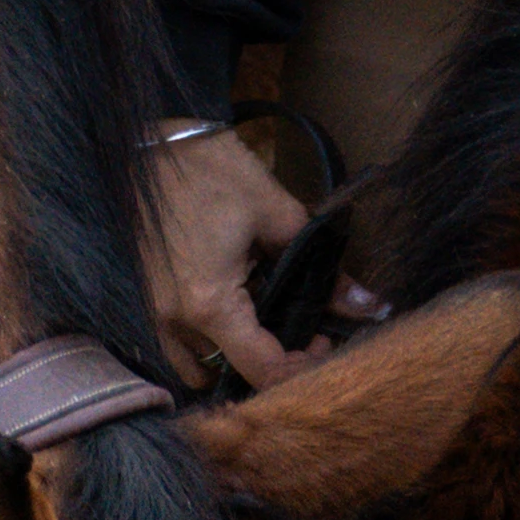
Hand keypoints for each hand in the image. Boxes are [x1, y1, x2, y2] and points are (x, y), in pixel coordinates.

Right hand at [139, 122, 381, 394]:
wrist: (158, 144)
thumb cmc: (217, 172)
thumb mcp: (279, 215)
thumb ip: (325, 271)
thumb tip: (372, 305)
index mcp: (210, 304)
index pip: (262, 370)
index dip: (302, 368)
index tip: (322, 340)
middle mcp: (176, 321)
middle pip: (231, 375)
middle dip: (270, 362)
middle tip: (299, 329)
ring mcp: (155, 314)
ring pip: (199, 368)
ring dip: (234, 359)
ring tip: (263, 323)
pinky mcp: (148, 301)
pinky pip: (177, 350)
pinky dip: (206, 347)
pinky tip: (233, 314)